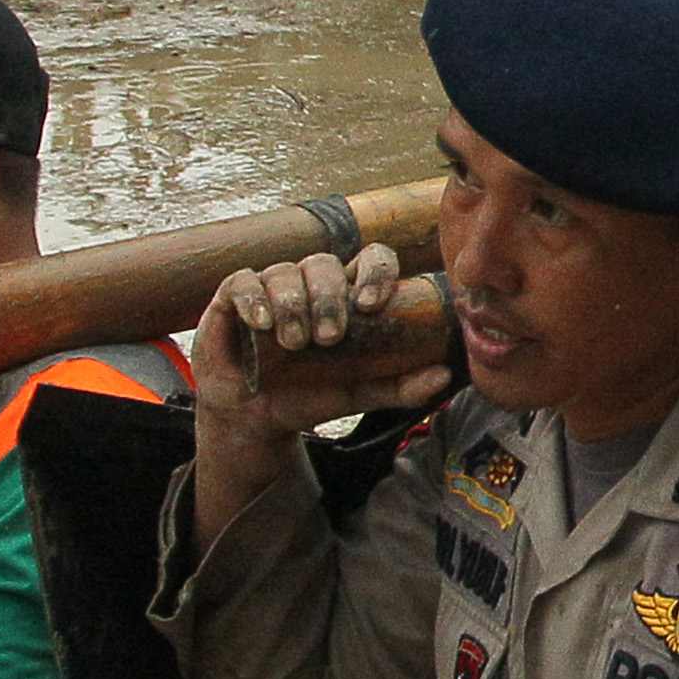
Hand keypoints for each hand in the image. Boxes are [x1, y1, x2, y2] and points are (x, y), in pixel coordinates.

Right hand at [189, 243, 448, 452]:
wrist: (255, 419)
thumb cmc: (309, 395)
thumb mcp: (359, 395)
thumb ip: (401, 386)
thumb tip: (445, 375)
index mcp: (347, 296)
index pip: (371, 259)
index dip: (376, 272)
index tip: (372, 304)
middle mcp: (310, 284)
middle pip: (326, 263)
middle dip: (330, 298)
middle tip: (329, 338)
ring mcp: (271, 286)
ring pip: (286, 271)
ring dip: (293, 305)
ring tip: (293, 343)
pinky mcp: (233, 297)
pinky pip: (243, 281)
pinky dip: (254, 299)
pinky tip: (262, 324)